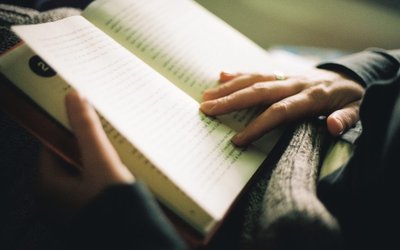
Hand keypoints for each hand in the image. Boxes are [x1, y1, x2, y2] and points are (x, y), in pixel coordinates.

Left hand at [37, 91, 133, 215]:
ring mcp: (70, 203)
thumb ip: (87, 129)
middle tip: (102, 127)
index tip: (83, 113)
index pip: (52, 143)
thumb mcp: (100, 161)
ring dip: (94, 155)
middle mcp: (54, 194)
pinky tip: (116, 164)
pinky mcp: (86, 207)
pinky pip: (89, 180)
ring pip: (81, 167)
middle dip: (85, 141)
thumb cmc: (111, 203)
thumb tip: (75, 96)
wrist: (133, 236)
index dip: (67, 126)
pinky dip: (99, 170)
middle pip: (67, 155)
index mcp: (46, 183)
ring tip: (112, 142)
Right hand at [200, 69, 363, 145]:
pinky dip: (240, 73)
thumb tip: (332, 126)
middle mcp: (295, 84)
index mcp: (312, 98)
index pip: (280, 112)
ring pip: (255, 79)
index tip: (237, 140)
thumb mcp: (359, 110)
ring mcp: (287, 76)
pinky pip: (258, 71)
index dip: (258, 126)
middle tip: (207, 109)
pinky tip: (222, 76)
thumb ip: (346, 118)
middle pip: (259, 92)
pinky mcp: (283, 73)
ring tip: (207, 96)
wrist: (351, 76)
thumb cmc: (352, 99)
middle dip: (232, 101)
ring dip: (229, 87)